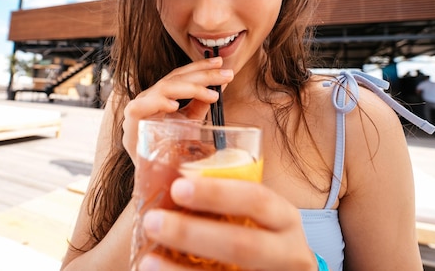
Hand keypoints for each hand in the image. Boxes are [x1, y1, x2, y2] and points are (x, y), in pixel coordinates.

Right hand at [122, 57, 232, 163]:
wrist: (154, 177)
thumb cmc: (169, 149)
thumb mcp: (189, 123)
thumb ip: (199, 105)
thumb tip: (219, 87)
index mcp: (160, 96)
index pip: (179, 75)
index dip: (199, 67)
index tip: (220, 63)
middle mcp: (148, 98)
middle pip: (174, 78)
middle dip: (201, 74)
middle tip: (225, 74)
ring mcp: (138, 108)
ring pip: (162, 88)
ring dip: (189, 88)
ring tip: (211, 94)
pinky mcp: (130, 123)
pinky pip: (140, 107)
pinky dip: (157, 103)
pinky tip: (174, 105)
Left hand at [138, 177, 317, 270]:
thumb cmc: (255, 233)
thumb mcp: (253, 215)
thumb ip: (221, 201)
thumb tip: (161, 174)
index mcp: (284, 217)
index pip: (257, 199)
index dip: (218, 193)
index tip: (177, 187)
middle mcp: (288, 251)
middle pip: (243, 245)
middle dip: (193, 233)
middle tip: (152, 221)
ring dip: (181, 270)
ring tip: (147, 259)